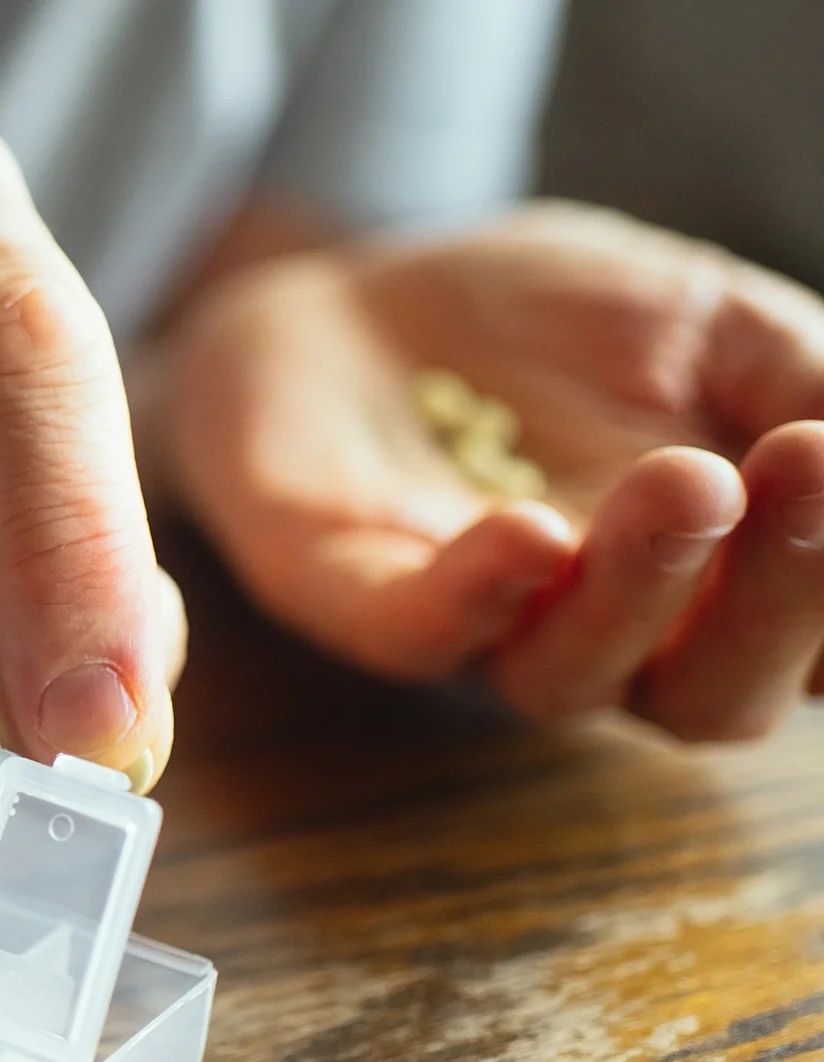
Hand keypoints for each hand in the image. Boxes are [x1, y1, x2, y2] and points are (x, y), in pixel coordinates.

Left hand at [168, 203, 823, 739]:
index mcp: (713, 589)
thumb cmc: (545, 327)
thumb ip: (806, 378)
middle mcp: (607, 638)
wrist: (346, 303)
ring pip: (573, 676)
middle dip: (782, 597)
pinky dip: (477, 596)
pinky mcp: (349, 600)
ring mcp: (479, 631)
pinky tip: (530, 533)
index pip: (810, 645)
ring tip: (689, 482)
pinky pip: (417, 634)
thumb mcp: (713, 322)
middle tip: (810, 469)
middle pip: (714, 696)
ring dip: (642, 587)